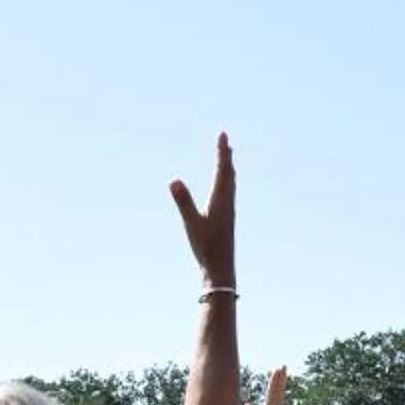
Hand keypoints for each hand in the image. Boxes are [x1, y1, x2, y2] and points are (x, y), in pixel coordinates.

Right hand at [171, 133, 236, 288]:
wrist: (221, 269)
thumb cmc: (207, 247)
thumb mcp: (191, 223)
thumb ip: (183, 201)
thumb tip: (174, 181)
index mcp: (220, 200)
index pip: (222, 170)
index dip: (221, 151)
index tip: (223, 135)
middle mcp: (227, 203)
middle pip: (229, 174)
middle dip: (226, 156)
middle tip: (225, 140)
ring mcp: (228, 212)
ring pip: (230, 185)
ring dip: (228, 169)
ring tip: (228, 159)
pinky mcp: (226, 220)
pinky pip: (228, 195)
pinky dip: (226, 184)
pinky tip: (224, 190)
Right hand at [243, 366, 286, 404]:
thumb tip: (247, 403)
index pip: (272, 392)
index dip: (274, 380)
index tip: (276, 370)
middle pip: (277, 390)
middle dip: (279, 377)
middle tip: (282, 365)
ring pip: (278, 393)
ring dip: (280, 381)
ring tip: (282, 370)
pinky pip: (277, 398)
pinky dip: (278, 389)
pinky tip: (278, 385)